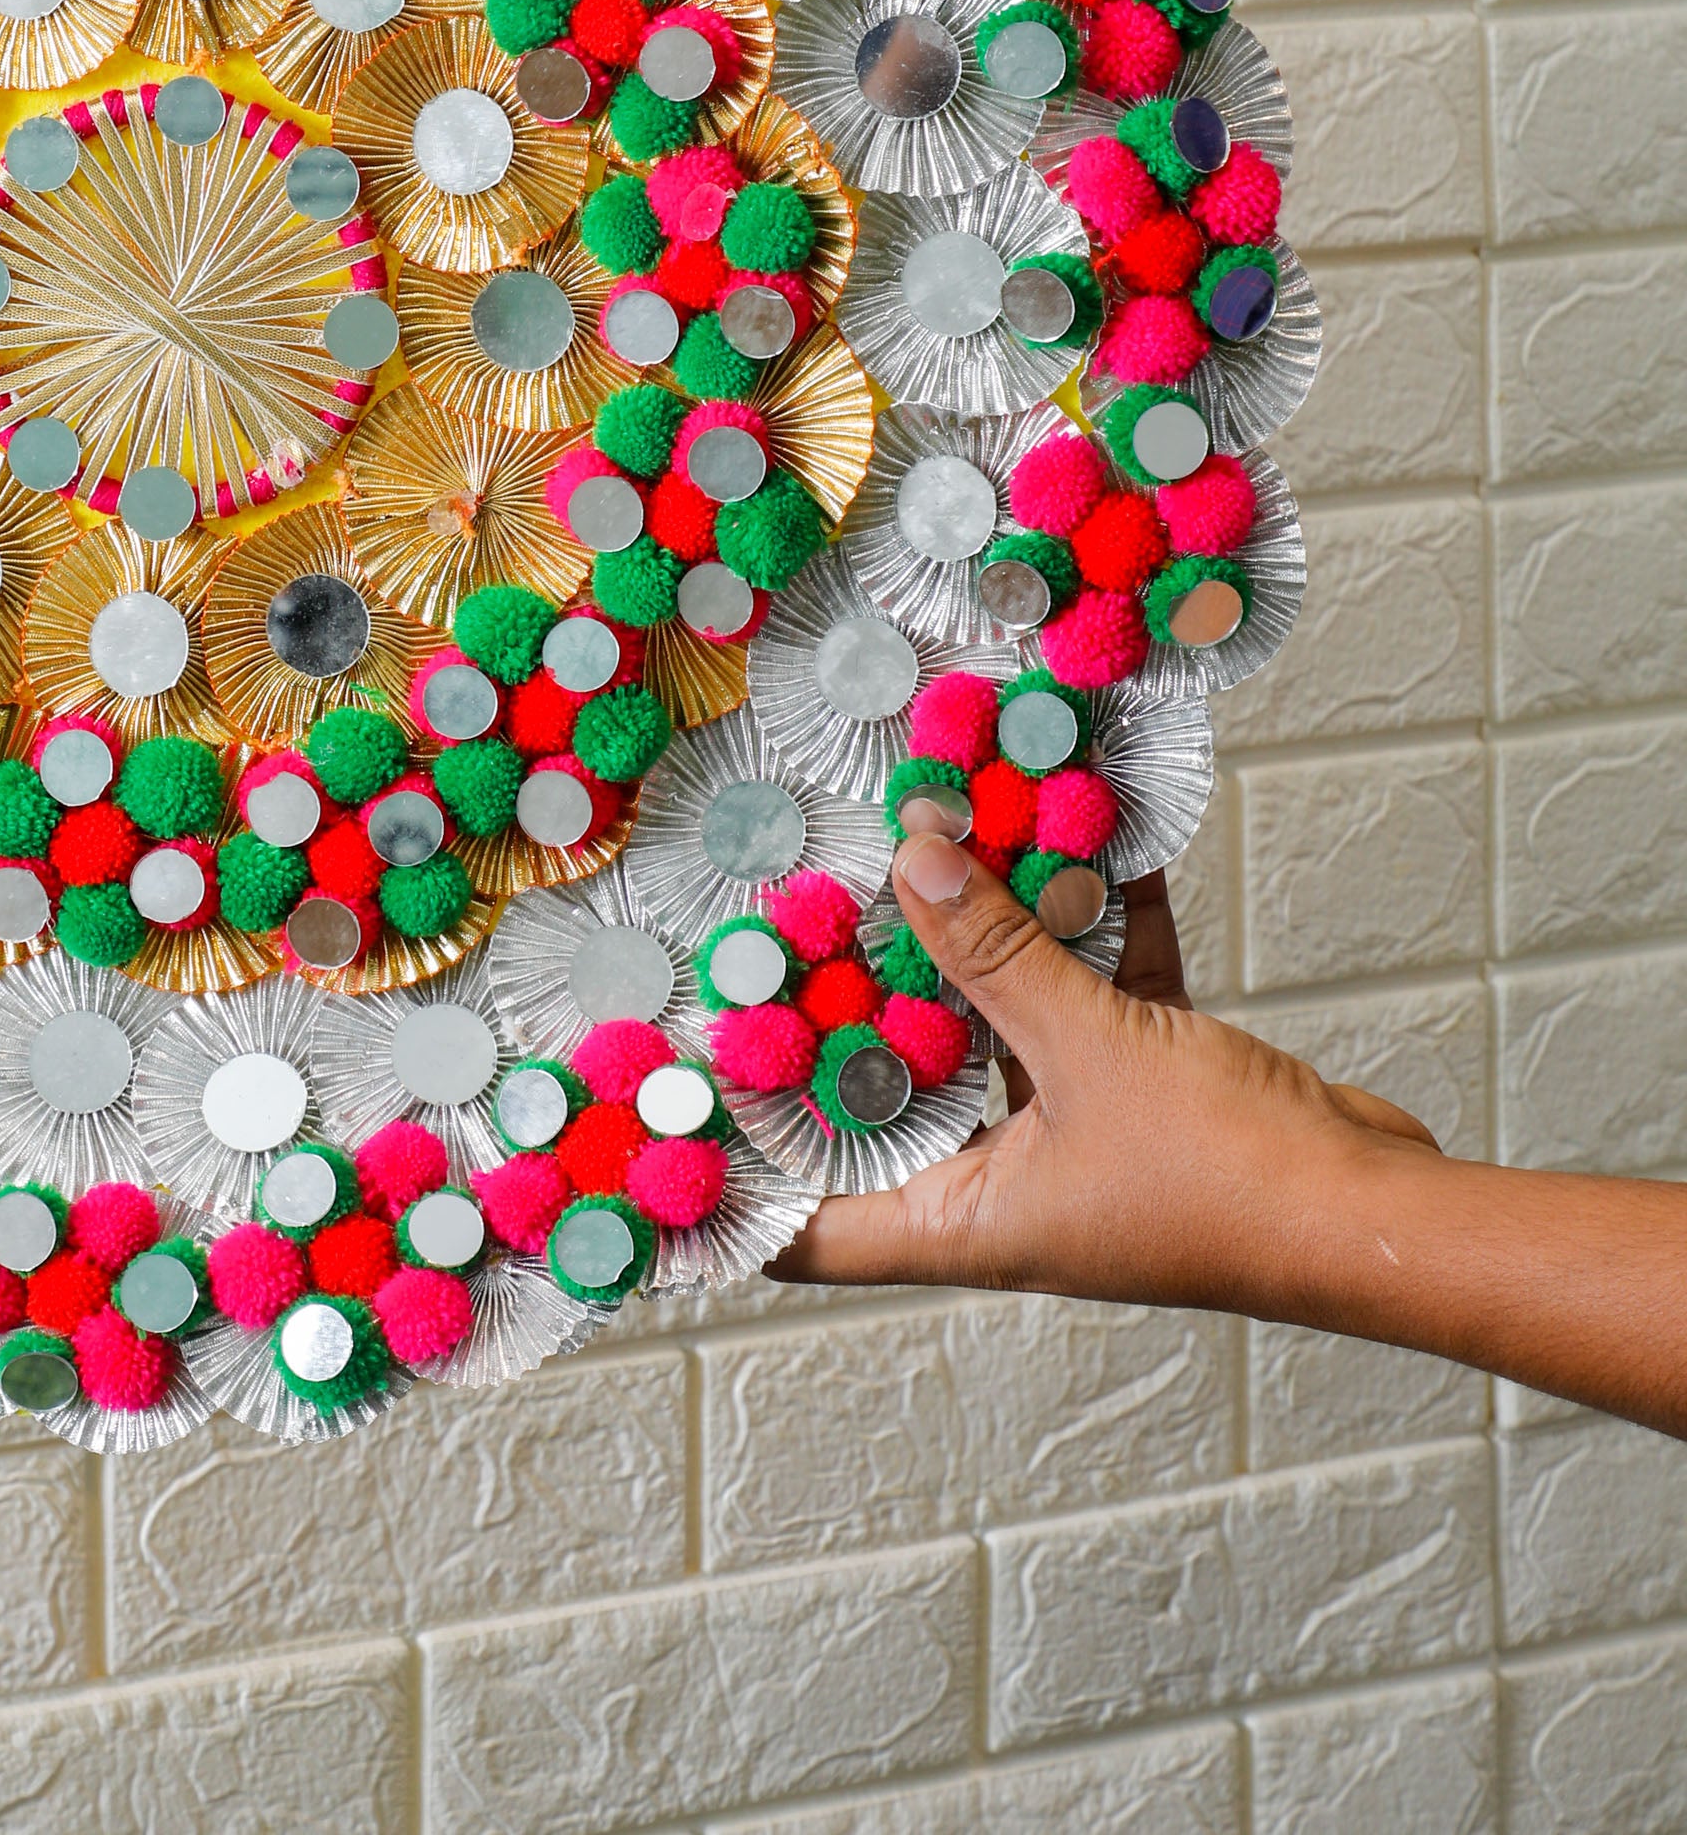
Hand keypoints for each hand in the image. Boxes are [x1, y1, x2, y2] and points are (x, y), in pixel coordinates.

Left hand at [773, 839, 1437, 1315]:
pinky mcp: (1145, 1087)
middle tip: (787, 911)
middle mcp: (1004, 1183)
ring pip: (994, 1018)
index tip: (661, 1121)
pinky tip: (1073, 830)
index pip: (806, 1223)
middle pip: (893, 1086)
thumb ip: (997, 954)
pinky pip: (1087, 991)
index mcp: (962, 1218)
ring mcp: (1074, 1134)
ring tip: (923, 833)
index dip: (731, 1188)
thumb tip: (910, 862)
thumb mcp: (1090, 1051)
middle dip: (853, 996)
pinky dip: (1084, 922)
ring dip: (977, 931)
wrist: (1391, 1214)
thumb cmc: (1233, 1181)